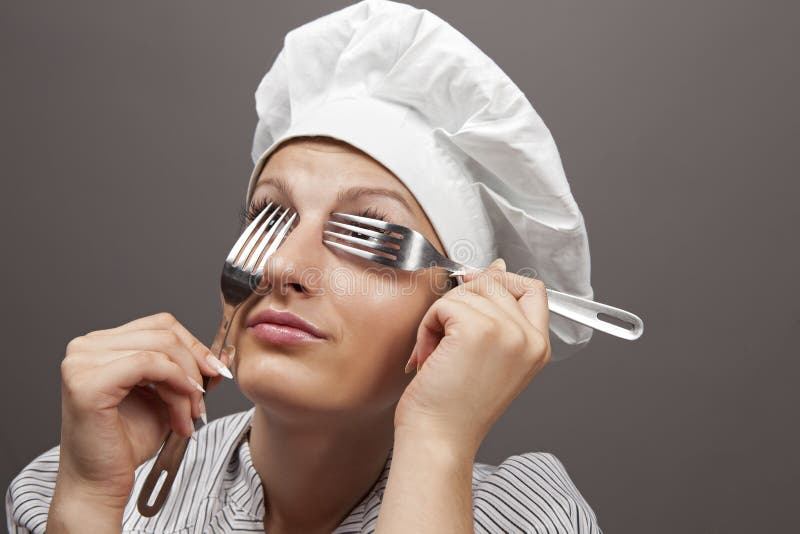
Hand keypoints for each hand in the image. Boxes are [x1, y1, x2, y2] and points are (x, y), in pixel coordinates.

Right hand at [56, 312, 231, 500]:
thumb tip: (223, 354)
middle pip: (163, 331)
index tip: (217, 371)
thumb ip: (191, 373)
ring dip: (187, 383)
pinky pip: (149, 364)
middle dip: (194, 365)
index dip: (194, 345)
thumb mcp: (169, 398)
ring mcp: (82, 362)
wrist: (101, 483)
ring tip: (190, 415)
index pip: (160, 325)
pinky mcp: (87, 382)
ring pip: (161, 348)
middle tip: (204, 398)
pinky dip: (176, 385)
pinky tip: (181, 412)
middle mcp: (85, 347)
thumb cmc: (127, 444)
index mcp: (101, 345)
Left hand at [394, 258, 550, 456]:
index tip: (473, 294)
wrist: (439, 439)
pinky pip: (444, 304)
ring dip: (439, 318)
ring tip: (439, 355)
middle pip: (493, 283)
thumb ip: (497, 312)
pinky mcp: (479, 330)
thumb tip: (496, 269)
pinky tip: (430, 356)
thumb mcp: (488, 355)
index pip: (532, 288)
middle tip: (447, 340)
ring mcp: (507, 332)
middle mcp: (529, 338)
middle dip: (460, 303)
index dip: (500, 282)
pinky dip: (428, 327)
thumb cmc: (454, 406)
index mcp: (538, 346)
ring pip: (465, 292)